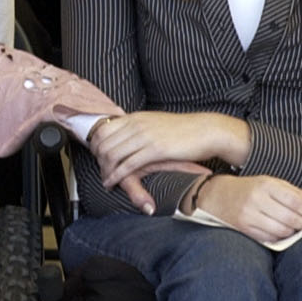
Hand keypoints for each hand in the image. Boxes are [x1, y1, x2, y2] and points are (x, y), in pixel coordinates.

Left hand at [90, 111, 249, 187]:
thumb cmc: (183, 130)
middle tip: (101, 172)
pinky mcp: (155, 149)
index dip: (94, 147)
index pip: (102, 130)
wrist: (207, 131)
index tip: (96, 159)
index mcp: (134, 117)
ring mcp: (145, 136)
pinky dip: (116, 176)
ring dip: (105, 171)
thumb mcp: (154, 124)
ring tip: (106, 181)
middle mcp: (136, 125)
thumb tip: (124, 135)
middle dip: (98, 162)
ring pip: (112, 155)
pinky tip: (113, 183)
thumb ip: (138, 128)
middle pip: (103, 144)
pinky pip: (127, 165)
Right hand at [194, 174, 301, 244]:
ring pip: (282, 230)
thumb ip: (293, 192)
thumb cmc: (247, 189)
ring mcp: (249, 216)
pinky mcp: (244, 229)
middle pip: (291, 218)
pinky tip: (278, 230)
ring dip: (292, 231)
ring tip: (291, 226)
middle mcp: (256, 200)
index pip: (296, 201)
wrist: (216, 196)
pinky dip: (279, 236)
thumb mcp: (270, 183)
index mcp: (265, 185)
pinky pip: (270, 238)